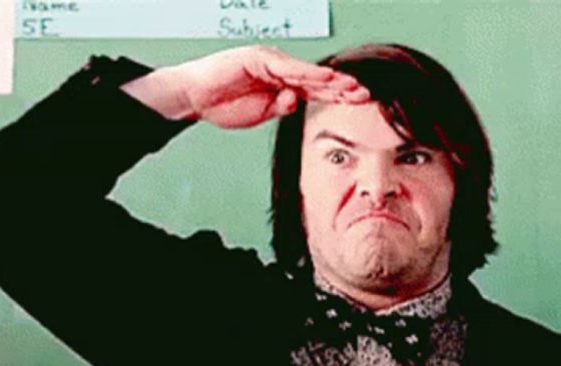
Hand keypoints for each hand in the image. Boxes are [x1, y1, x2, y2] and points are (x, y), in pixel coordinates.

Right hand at [122, 45, 369, 126]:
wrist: (195, 97)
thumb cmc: (225, 104)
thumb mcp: (260, 113)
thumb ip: (280, 107)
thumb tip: (295, 102)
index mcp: (283, 84)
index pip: (316, 90)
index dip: (338, 95)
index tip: (359, 101)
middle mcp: (280, 69)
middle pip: (316, 79)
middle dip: (341, 87)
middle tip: (365, 94)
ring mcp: (269, 61)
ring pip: (305, 72)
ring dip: (329, 80)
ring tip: (350, 87)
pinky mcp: (257, 58)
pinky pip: (285, 67)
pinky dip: (304, 73)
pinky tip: (323, 79)